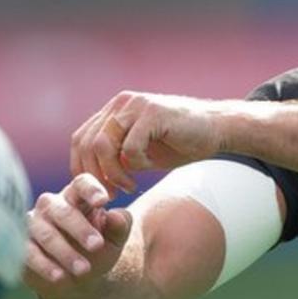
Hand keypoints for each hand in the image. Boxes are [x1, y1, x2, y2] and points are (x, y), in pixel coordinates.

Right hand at [23, 173, 132, 298]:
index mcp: (76, 196)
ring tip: (84, 269)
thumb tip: (116, 215)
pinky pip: (29, 253)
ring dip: (65, 252)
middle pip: (64, 211)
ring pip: (46, 234)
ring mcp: (33, 224)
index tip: (103, 201)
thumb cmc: (96, 250)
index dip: (91, 189)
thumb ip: (120, 226)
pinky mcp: (21, 245)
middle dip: (81, 229)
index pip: (82, 183)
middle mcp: (52, 205)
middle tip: (98, 246)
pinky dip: (44, 265)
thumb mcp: (115, 239)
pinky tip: (59, 276)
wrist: (76, 278)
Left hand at [70, 91, 226, 193]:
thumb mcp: (139, 151)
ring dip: (113, 173)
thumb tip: (91, 177)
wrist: (216, 129)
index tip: (96, 190)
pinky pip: (129, 147)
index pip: (81, 138)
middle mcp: (121, 103)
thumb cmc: (179, 142)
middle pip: (87, 142)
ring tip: (129, 186)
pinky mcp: (153, 113)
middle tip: (110, 194)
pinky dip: (135, 165)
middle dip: (94, 175)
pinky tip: (148, 170)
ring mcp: (136, 105)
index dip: (82, 167)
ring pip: (103, 144)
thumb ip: (115, 156)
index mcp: (115, 110)